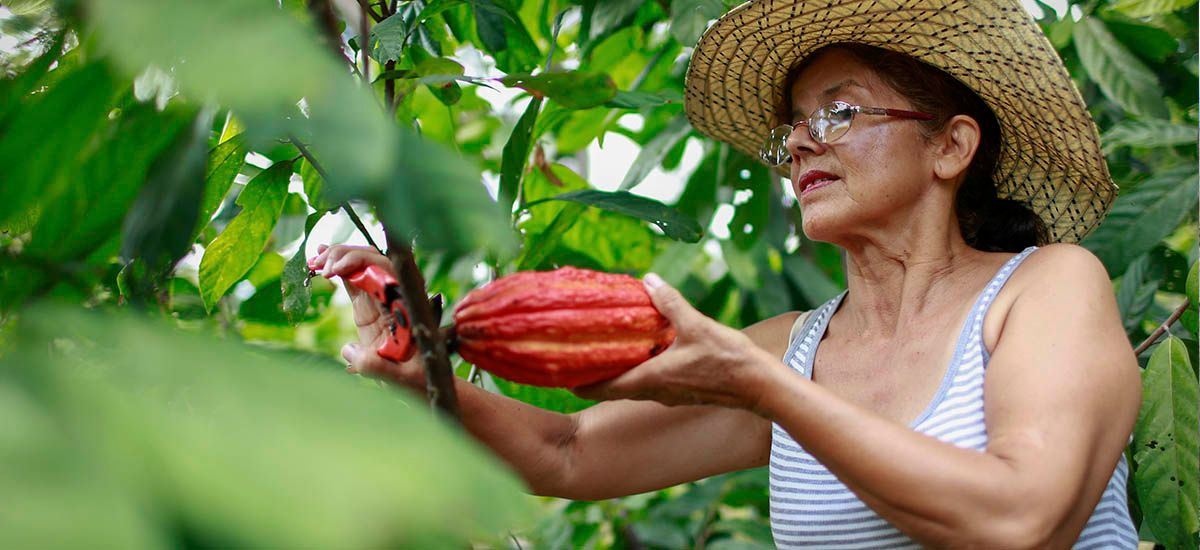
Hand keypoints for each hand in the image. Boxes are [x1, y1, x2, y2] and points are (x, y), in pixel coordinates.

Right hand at [308, 244, 423, 387]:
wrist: (421, 383)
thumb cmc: (418, 380)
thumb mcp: (401, 377)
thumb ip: (377, 366)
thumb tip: (348, 350)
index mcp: (408, 306)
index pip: (388, 270)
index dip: (361, 262)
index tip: (335, 270)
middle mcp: (397, 296)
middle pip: (373, 260)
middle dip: (344, 255)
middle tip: (319, 266)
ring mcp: (382, 298)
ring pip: (362, 265)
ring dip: (336, 258)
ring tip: (313, 262)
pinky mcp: (369, 305)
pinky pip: (353, 279)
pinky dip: (335, 268)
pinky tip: (317, 263)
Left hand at [571, 274, 778, 411]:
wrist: (759, 385)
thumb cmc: (727, 359)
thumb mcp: (696, 324)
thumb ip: (669, 303)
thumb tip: (647, 280)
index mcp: (651, 379)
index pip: (604, 387)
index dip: (580, 385)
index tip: (560, 379)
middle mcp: (655, 391)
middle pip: (614, 388)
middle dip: (594, 376)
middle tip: (576, 359)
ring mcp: (669, 394)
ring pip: (633, 386)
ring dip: (617, 372)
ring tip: (604, 351)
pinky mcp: (683, 392)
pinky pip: (651, 382)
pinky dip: (638, 370)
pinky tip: (642, 352)